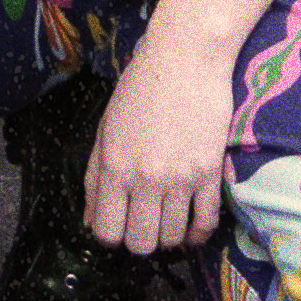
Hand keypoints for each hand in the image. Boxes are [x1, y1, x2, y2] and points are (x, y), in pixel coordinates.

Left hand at [85, 35, 238, 254]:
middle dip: (139, 242)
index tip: (118, 227)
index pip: (107, 231)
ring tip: (167, 220)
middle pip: (141, 243)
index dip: (110, 237)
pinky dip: (198, 234)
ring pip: (172, 238)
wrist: (185, 57)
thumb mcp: (106, 128)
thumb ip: (95, 176)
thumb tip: (90, 219)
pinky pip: (206, 223)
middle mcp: (144, 178)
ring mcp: (180, 178)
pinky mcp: (210, 173)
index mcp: (113, 166)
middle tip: (143, 225)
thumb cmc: (140, 87)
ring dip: (168, 236)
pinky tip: (192, 227)